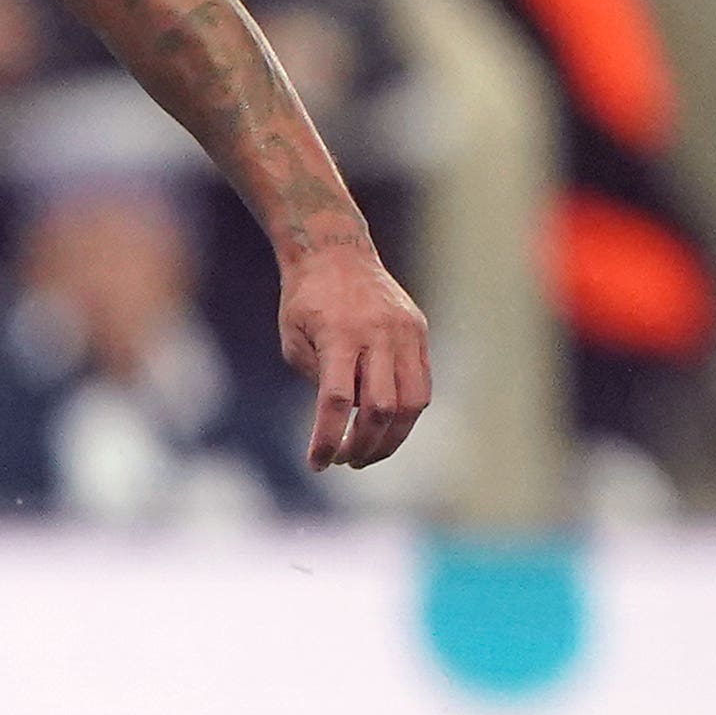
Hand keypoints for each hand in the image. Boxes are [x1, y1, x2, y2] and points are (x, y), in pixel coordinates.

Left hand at [281, 232, 430, 469]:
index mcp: (339, 335)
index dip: (328, 437)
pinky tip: (387, 426)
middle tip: (346, 461)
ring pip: (412, 402)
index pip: (336, 400)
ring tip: (369, 454)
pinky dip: (407, 413)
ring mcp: (404, 332)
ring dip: (392, 437)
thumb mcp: (294, 339)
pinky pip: (421, 384)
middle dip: (364, 445)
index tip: (318, 463)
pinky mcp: (419, 332)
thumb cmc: (305, 300)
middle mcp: (378, 334)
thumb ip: (318, 378)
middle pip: (380, 408)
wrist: (335, 251)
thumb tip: (344, 415)